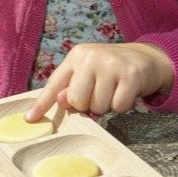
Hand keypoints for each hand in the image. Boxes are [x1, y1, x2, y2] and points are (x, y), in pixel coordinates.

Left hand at [24, 42, 172, 121]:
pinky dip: (122, 106)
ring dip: (106, 106)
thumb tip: (61, 101)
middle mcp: (91, 57)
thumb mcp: (87, 73)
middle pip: (77, 101)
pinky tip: (126, 92)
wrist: (147, 58)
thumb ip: (71, 87)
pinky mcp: (131, 75)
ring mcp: (112, 64)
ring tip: (113, 91)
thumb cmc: (110, 70)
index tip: (30, 120)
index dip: (42, 104)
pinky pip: (118, 107)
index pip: (55, 84)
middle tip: (99, 93)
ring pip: (98, 107)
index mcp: (76, 56)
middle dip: (87, 105)